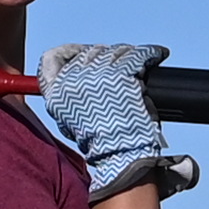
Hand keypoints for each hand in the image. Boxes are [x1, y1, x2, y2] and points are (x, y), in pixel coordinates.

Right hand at [40, 41, 195, 196]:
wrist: (120, 156)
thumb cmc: (100, 143)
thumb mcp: (69, 120)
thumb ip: (67, 94)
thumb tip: (76, 70)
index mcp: (55, 92)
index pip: (53, 58)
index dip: (71, 52)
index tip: (85, 52)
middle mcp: (72, 79)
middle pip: (90, 52)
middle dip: (106, 57)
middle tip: (118, 68)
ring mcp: (96, 75)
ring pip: (115, 51)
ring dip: (128, 56)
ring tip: (137, 68)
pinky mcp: (121, 74)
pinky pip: (138, 54)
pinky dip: (150, 53)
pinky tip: (156, 55)